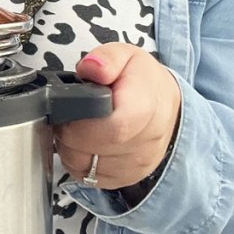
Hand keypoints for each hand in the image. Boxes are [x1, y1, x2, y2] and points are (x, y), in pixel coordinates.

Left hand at [54, 42, 181, 189]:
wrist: (166, 106)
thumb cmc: (142, 80)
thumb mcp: (126, 55)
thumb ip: (106, 59)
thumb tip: (91, 68)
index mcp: (144, 109)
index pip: (111, 128)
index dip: (81, 120)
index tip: (71, 108)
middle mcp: (144, 143)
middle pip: (90, 150)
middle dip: (68, 132)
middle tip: (70, 115)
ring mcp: (136, 165)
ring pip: (84, 167)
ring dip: (70, 148)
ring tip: (78, 126)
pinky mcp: (126, 178)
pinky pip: (89, 178)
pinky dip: (79, 162)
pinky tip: (85, 143)